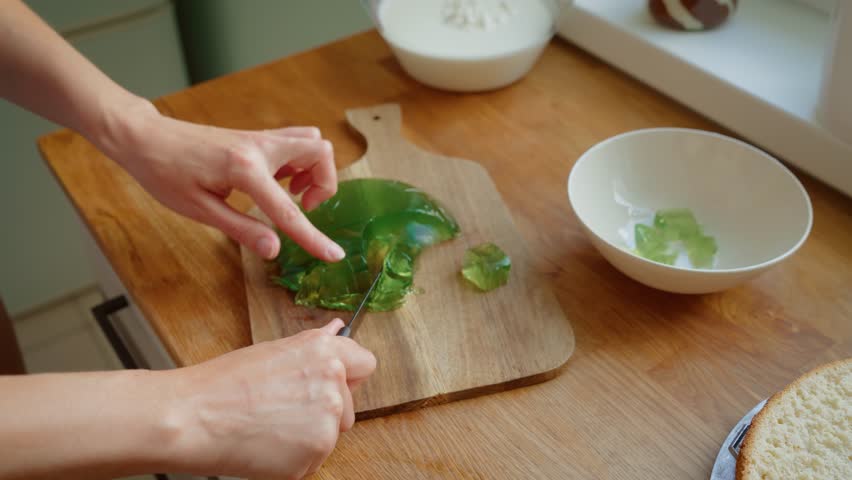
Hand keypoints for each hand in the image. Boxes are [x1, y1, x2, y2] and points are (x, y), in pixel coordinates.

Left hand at [97, 99, 344, 261]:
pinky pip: (294, 141)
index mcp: (244, 170)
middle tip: (302, 205)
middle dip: (325, 183)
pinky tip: (277, 181)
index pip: (288, 211)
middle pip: (320, 154)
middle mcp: (259, 148)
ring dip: (314, 169)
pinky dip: (299, 161)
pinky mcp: (255, 137)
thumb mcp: (199, 210)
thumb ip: (242, 229)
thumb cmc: (164, 173)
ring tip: (291, 192)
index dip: (313, 237)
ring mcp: (259, 138)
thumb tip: (274, 249)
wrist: (145, 138)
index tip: (334, 255)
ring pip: (312, 143)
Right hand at [166, 319, 375, 478]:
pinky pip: (314, 459)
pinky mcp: (316, 452)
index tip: (332, 383)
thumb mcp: (274, 351)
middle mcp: (333, 382)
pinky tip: (266, 444)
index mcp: (324, 351)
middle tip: (282, 410)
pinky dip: (294, 458)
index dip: (348, 376)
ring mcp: (327, 420)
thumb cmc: (222, 384)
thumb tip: (338, 330)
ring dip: (308, 436)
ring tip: (268, 426)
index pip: (365, 364)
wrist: (192, 418)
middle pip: (349, 406)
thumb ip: (313, 346)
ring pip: (331, 434)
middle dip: (324, 411)